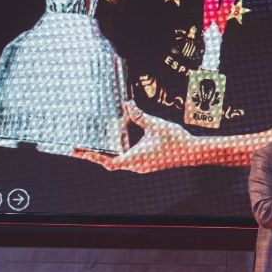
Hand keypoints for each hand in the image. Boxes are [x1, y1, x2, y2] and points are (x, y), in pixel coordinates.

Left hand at [72, 102, 195, 172]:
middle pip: (111, 161)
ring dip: (112, 151)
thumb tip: (127, 105)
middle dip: (98, 154)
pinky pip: (131, 158)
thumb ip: (139, 116)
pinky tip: (124, 140)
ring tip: (101, 141)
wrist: (194, 152)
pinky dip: (123, 150)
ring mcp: (143, 166)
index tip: (77, 151)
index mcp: (135, 159)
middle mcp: (136, 165)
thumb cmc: (175, 140)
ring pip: (121, 159)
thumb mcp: (155, 125)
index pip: (107, 161)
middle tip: (83, 146)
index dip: (91, 156)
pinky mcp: (148, 163)